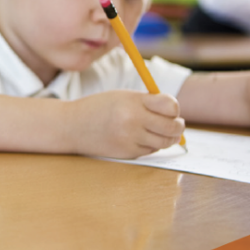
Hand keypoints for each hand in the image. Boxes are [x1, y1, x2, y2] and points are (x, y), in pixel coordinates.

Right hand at [68, 91, 184, 157]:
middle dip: (178, 125)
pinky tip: (139, 137)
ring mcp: (130, 139)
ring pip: (164, 141)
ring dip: (166, 137)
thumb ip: (147, 102)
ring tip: (158, 130)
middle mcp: (133, 121)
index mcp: (132, 103)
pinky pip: (150, 150)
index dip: (174, 108)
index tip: (170, 109)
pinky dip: (150, 144)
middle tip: (176, 123)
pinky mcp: (128, 153)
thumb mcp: (122, 97)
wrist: (72, 126)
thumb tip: (175, 115)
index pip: (170, 106)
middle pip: (172, 127)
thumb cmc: (98, 108)